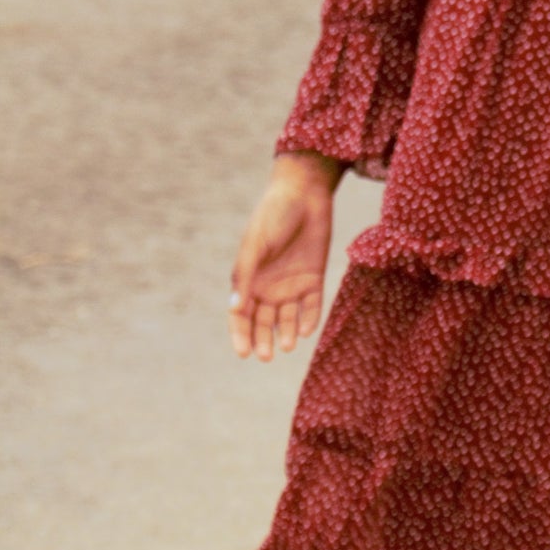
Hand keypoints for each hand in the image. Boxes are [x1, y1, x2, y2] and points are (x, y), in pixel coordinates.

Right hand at [229, 153, 340, 360]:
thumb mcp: (255, 245)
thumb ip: (246, 276)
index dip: (240, 335)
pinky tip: (305, 331)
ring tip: (287, 346)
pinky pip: (311, 306)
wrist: (304, 194)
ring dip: (286, 334)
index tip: (243, 353)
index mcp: (248, 279)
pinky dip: (308, 319)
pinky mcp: (314, 279)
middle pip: (263, 322)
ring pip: (287, 318)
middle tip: (266, 356)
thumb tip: (235, 310)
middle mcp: (268, 287)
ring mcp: (291, 284)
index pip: (241, 316)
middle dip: (263, 340)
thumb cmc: (272, 216)